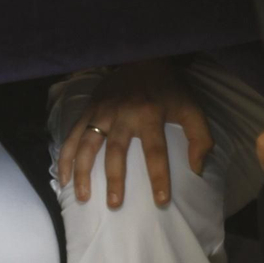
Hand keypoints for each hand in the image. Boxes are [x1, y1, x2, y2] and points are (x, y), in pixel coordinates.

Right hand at [57, 60, 212, 208]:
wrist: (144, 57)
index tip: (161, 201)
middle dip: (114, 179)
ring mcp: (101, 111)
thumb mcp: (192, 108)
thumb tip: (197, 169)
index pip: (155, 151)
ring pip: (87, 144)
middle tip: (114, 205)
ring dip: (82, 172)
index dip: (158, 177)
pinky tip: (63, 178)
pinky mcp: (88, 109)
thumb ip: (200, 138)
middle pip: (115, 151)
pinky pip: (72, 136)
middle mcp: (123, 113)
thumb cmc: (169, 89)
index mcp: (150, 114)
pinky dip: (65, 157)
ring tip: (82, 197)